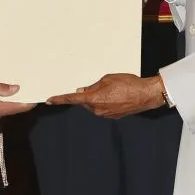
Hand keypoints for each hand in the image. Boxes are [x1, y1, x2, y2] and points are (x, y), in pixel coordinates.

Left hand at [47, 74, 165, 118]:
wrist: (145, 95)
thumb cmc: (128, 83)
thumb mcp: (107, 79)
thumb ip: (92, 86)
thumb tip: (82, 92)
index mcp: (94, 99)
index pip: (72, 99)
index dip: (60, 99)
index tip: (50, 100)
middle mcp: (97, 110)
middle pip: (84, 102)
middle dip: (86, 94)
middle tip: (98, 84)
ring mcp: (105, 114)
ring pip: (94, 105)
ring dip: (97, 97)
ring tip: (112, 88)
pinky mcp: (112, 116)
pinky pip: (103, 108)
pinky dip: (105, 101)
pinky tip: (115, 94)